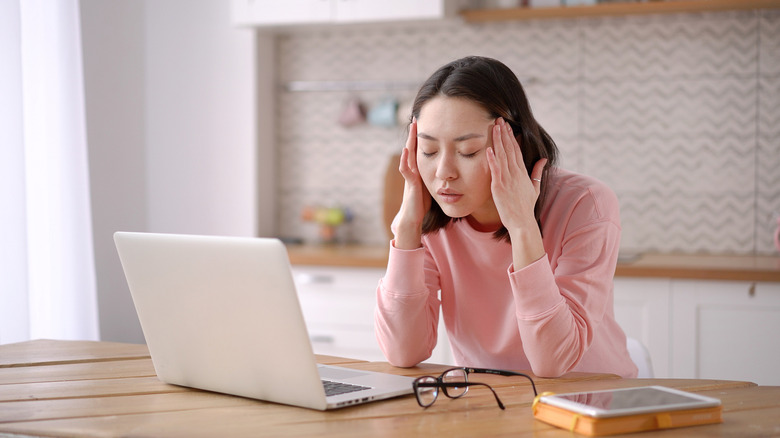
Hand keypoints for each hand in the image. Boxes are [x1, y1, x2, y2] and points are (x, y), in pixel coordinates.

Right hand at [394, 119, 430, 248]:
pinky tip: (406, 150)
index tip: (427, 122)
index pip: (422, 149)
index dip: (423, 136)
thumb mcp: (432, 184)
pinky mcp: (410, 184)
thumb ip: (437, 175)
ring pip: (408, 154)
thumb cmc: (422, 202)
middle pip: (414, 147)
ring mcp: (410, 176)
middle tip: (417, 117)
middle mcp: (414, 169)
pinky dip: (404, 159)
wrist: (413, 217)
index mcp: (420, 169)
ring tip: (412, 127)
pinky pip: (405, 169)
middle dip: (415, 133)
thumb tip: (450, 168)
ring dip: (409, 140)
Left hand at [486, 118, 546, 265]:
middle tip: (499, 120)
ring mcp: (507, 180)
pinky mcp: (499, 187)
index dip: (512, 138)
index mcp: (523, 173)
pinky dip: (492, 159)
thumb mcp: (535, 187)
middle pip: (510, 150)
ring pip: (502, 156)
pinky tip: (489, 149)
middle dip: (504, 134)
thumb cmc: (526, 207)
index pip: (517, 151)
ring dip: (498, 141)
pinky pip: (495, 171)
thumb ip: (537, 172)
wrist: (522, 222)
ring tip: (495, 127)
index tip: (508, 126)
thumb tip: (543, 159)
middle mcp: (516, 174)